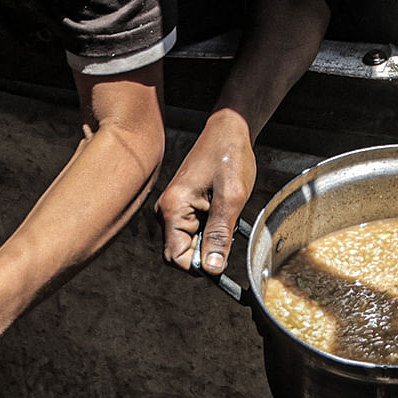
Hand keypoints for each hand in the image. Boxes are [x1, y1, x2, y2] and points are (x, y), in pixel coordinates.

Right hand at [156, 116, 259, 275]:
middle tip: (230, 230)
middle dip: (208, 250)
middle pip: (183, 252)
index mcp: (172, 209)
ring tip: (228, 214)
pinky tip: (226, 212)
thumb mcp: (232, 198)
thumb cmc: (229, 155)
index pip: (176, 258)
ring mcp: (174, 208)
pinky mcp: (183, 205)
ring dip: (212, 237)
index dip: (200, 265)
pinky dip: (213, 228)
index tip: (223, 260)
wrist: (229, 128)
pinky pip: (195, 229)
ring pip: (191, 242)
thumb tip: (212, 268)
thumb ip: (220, 235)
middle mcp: (166, 211)